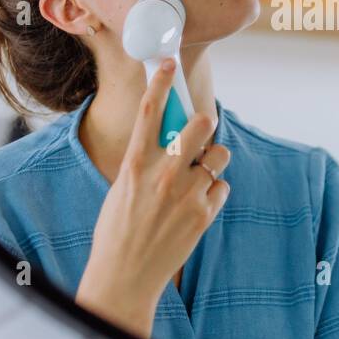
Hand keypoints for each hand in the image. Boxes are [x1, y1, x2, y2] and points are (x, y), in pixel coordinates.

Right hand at [74, 58, 230, 338]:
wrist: (124, 277)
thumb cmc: (117, 231)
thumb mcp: (122, 188)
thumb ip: (145, 161)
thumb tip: (166, 138)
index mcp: (135, 164)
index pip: (149, 111)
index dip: (161, 81)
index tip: (169, 61)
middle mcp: (163, 174)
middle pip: (201, 124)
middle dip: (205, 123)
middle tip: (201, 130)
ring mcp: (187, 194)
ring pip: (218, 157)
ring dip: (212, 161)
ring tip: (197, 177)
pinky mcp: (204, 215)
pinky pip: (221, 187)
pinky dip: (213, 193)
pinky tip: (196, 207)